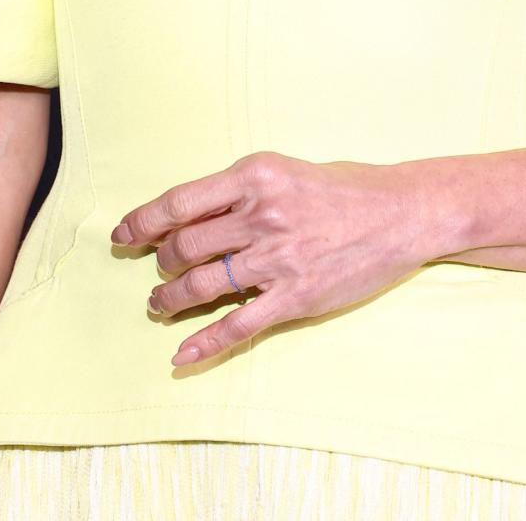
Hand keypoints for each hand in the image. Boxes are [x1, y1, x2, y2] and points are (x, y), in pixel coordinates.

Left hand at [110, 150, 430, 365]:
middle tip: (157, 273)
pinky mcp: (296, 297)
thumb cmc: (344, 187)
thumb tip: (188, 217)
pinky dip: (203, 344)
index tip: (123, 234)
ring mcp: (278, 258)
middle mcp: (261, 214)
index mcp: (254, 175)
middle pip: (184, 246)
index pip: (179, 202)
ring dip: (170, 300)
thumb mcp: (285, 170)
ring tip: (160, 305)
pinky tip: (181, 356)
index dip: (142, 221)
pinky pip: (238, 326)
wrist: (402, 212)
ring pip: (201, 286)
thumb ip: (240, 191)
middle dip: (160, 264)